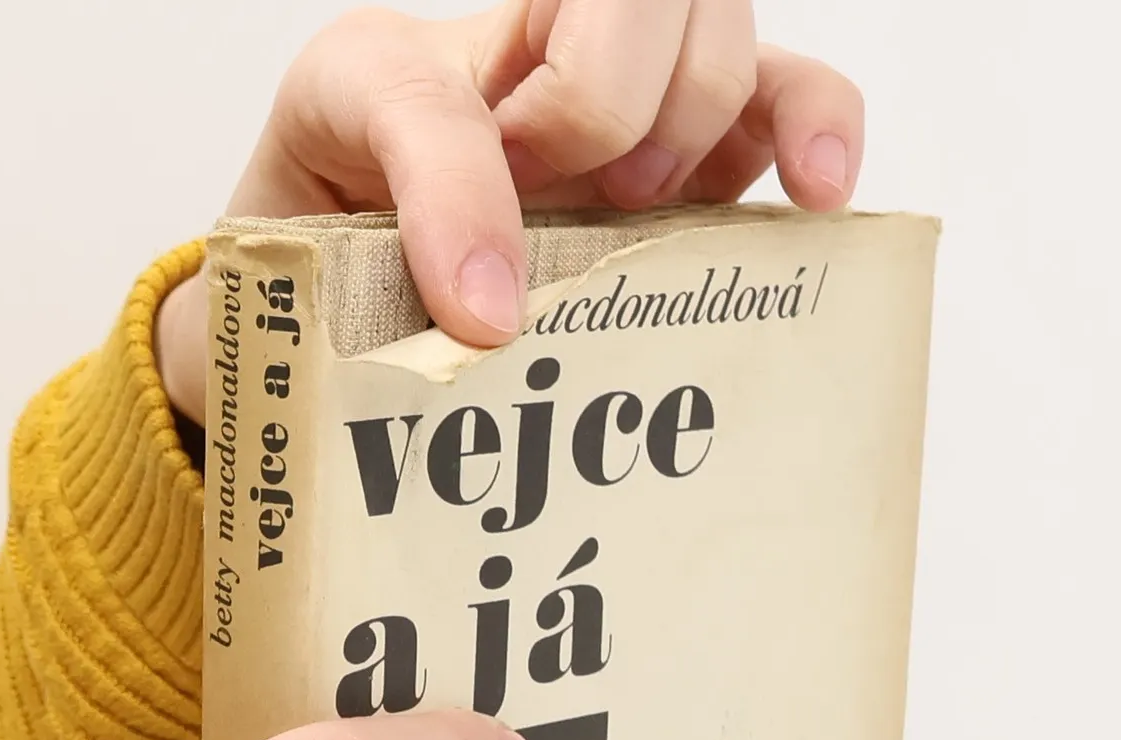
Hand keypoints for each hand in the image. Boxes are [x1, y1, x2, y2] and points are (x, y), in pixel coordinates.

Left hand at [158, 0, 864, 419]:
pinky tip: (816, 195)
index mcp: (378, 80)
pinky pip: (785, 90)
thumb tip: (490, 326)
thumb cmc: (336, 308)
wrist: (356, 323)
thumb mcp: (303, 309)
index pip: (428, 95)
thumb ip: (341, 308)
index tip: (479, 312)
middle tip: (571, 208)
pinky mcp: (690, 146)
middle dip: (601, 108)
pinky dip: (816, 127)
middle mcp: (504, 59)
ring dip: (688, 120)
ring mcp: (607, 94)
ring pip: (706, 19)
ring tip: (640, 211)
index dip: (466, 194)